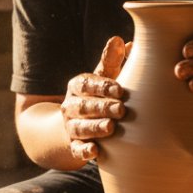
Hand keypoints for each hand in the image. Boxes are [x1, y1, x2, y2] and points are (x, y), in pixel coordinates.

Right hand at [61, 36, 129, 161]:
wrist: (73, 124)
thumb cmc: (96, 96)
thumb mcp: (102, 78)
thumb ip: (110, 62)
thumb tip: (122, 41)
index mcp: (77, 86)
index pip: (86, 84)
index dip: (102, 87)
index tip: (120, 90)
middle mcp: (70, 106)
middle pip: (83, 106)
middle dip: (101, 107)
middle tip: (121, 109)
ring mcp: (70, 127)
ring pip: (79, 127)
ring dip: (94, 128)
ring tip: (110, 128)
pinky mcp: (73, 146)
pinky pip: (76, 149)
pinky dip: (84, 151)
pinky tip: (94, 151)